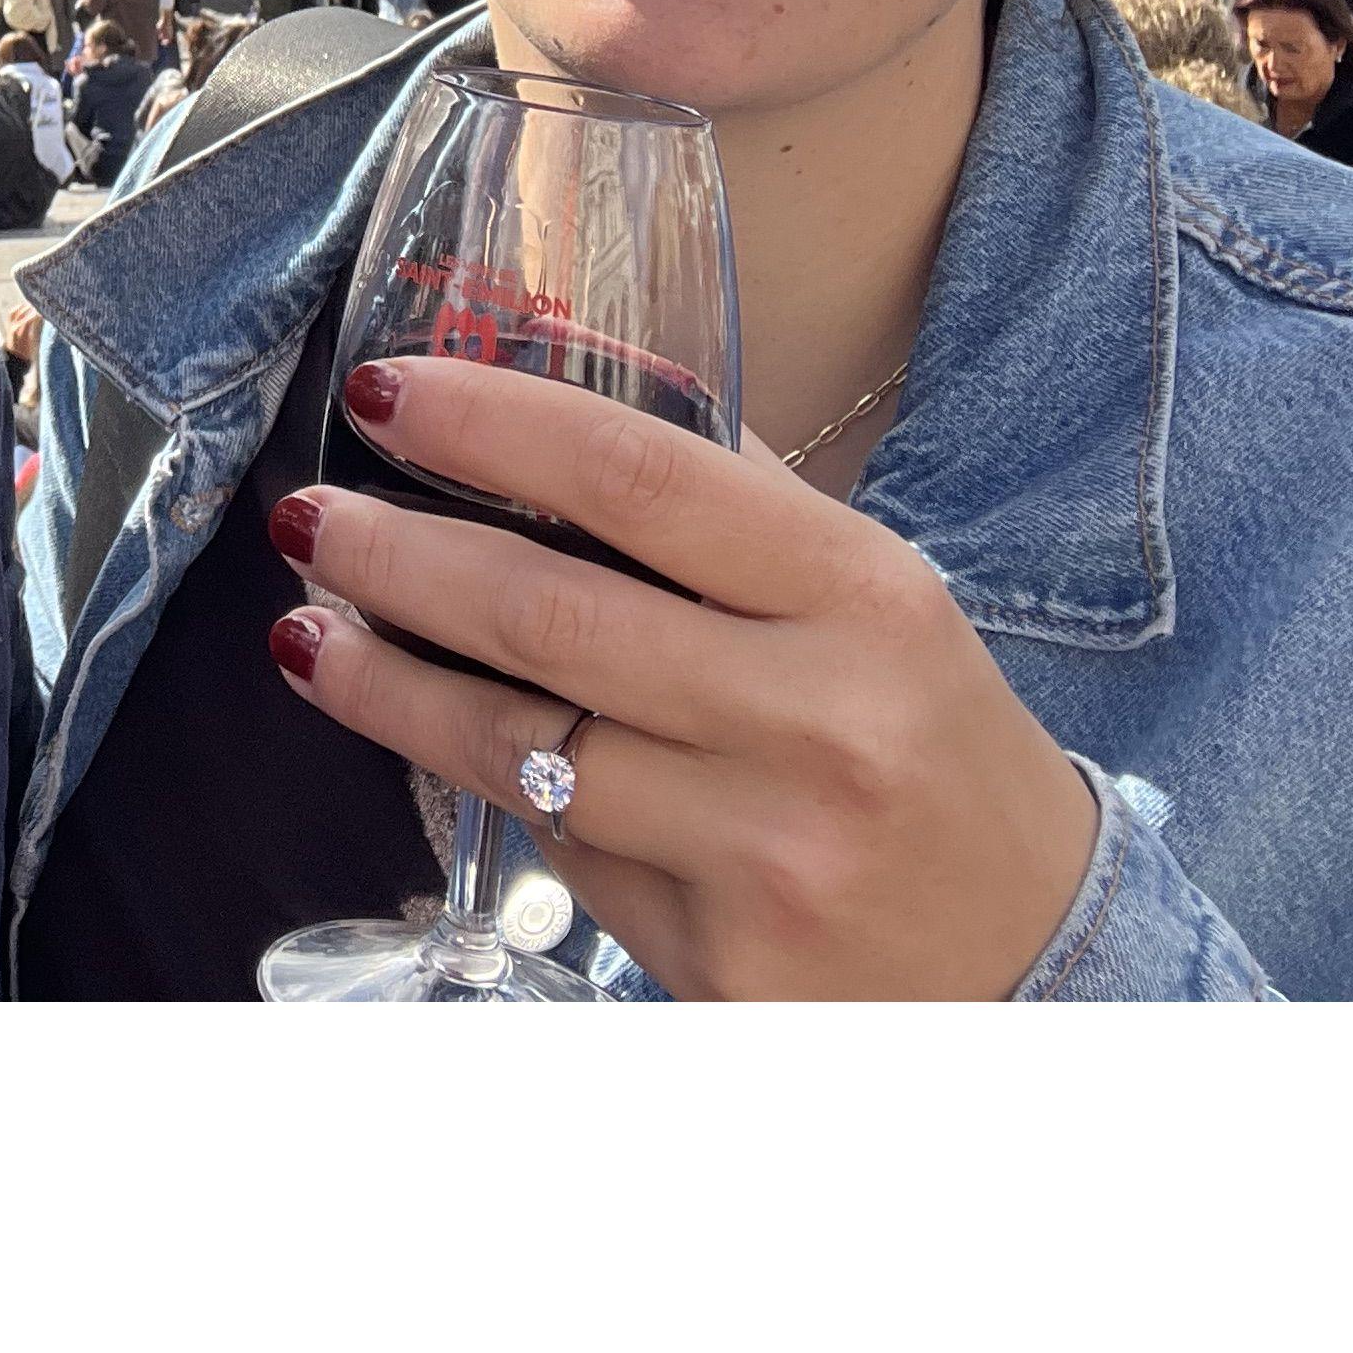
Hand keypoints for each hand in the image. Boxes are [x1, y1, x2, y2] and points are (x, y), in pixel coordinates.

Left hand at [270, 356, 1103, 1000]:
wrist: (1043, 967)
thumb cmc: (929, 745)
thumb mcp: (869, 598)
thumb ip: (724, 505)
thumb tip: (543, 384)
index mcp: (859, 596)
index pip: (638, 476)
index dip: (491, 422)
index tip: (382, 388)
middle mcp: (817, 723)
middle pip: (548, 616)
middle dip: (397, 556)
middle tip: (309, 515)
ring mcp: (765, 855)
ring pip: (519, 747)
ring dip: (386, 681)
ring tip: (310, 629)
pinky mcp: (721, 962)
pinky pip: (560, 848)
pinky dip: (481, 783)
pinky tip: (425, 734)